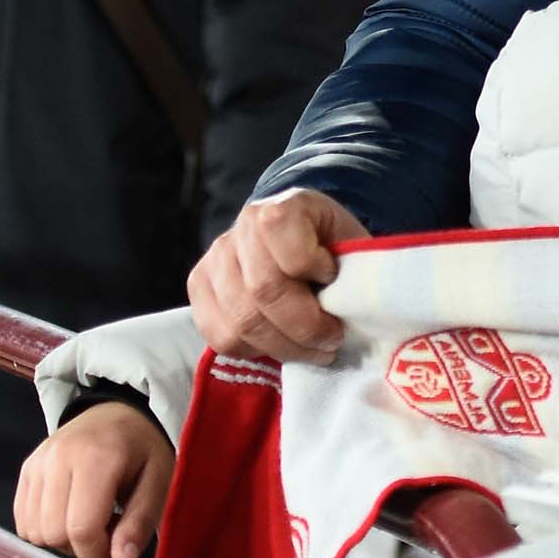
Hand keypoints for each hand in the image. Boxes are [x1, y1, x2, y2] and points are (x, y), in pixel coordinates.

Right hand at [16, 404, 175, 557]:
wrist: (118, 412)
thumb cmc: (145, 449)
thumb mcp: (160, 482)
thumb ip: (140, 524)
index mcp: (97, 458)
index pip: (82, 529)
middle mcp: (58, 457)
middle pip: (54, 534)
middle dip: (82, 551)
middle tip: (109, 538)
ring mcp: (37, 462)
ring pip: (34, 531)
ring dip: (63, 541)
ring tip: (92, 522)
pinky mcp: (26, 469)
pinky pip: (23, 519)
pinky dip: (45, 530)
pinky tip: (71, 516)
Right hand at [189, 188, 363, 362]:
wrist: (300, 243)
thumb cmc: (333, 249)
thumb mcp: (354, 243)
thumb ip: (357, 267)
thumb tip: (360, 305)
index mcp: (281, 207)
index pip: (282, 236)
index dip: (311, 265)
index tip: (333, 276)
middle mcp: (239, 229)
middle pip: (264, 290)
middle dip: (306, 326)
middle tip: (333, 338)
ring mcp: (214, 261)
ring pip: (242, 322)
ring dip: (285, 347)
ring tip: (314, 349)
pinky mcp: (199, 290)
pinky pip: (222, 337)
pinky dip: (256, 350)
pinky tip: (281, 344)